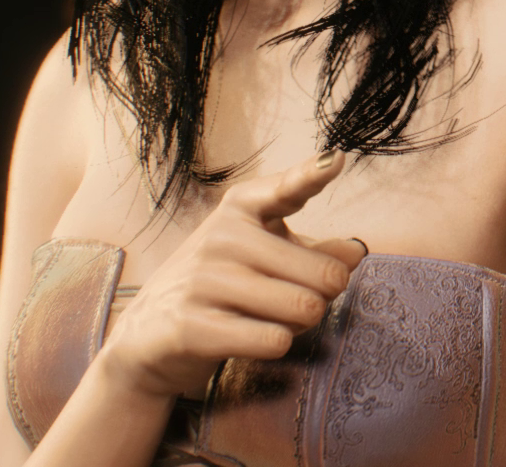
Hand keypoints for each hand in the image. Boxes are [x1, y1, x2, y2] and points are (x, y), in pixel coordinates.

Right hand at [93, 151, 366, 398]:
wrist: (149, 334)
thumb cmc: (223, 287)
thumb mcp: (267, 259)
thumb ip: (317, 253)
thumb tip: (357, 251)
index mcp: (241, 209)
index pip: (284, 189)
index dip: (312, 175)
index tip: (335, 160)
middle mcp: (222, 235)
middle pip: (323, 275)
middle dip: (323, 298)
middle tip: (295, 301)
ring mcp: (204, 278)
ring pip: (303, 308)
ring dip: (301, 325)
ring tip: (272, 320)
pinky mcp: (192, 325)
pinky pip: (273, 340)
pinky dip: (276, 345)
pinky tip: (252, 339)